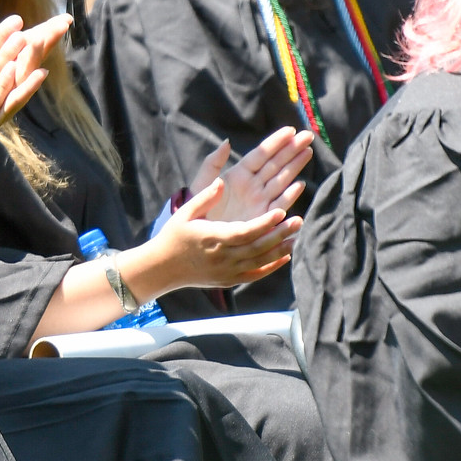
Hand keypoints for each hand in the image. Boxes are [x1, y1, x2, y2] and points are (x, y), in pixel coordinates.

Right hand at [132, 178, 298, 295]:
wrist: (163, 268)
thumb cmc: (174, 236)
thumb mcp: (185, 213)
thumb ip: (205, 197)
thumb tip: (222, 180)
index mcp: (212, 238)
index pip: (244, 231)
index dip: (264, 223)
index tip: (281, 211)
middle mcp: (222, 257)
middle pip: (257, 247)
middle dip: (280, 234)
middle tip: (298, 220)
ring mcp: (226, 271)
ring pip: (260, 261)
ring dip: (280, 249)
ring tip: (295, 235)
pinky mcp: (229, 280)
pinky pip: (255, 275)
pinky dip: (272, 266)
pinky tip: (285, 255)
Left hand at [191, 128, 315, 224]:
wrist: (201, 237)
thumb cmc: (198, 209)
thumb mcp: (201, 184)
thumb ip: (212, 164)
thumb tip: (226, 142)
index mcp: (239, 174)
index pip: (261, 154)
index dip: (276, 142)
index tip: (291, 130)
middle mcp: (253, 185)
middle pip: (275, 164)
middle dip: (292, 149)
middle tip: (308, 136)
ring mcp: (260, 200)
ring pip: (281, 179)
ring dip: (295, 166)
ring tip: (307, 151)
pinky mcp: (264, 217)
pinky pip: (279, 204)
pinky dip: (290, 195)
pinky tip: (299, 184)